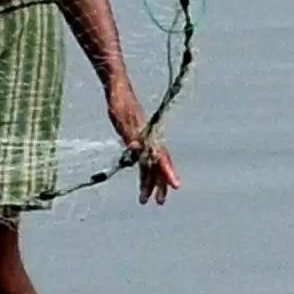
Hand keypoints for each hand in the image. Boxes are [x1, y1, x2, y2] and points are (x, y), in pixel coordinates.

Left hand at [107, 85, 178, 205]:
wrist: (117, 90)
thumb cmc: (119, 103)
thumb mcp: (121, 118)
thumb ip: (129, 133)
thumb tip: (136, 147)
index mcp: (149, 136)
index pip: (160, 158)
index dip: (167, 172)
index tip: (175, 186)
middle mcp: (150, 140)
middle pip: (158, 166)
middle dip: (159, 185)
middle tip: (159, 203)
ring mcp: (145, 141)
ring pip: (151, 166)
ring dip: (149, 183)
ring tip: (144, 200)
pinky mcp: (138, 140)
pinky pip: (144, 161)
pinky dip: (143, 173)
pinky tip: (142, 183)